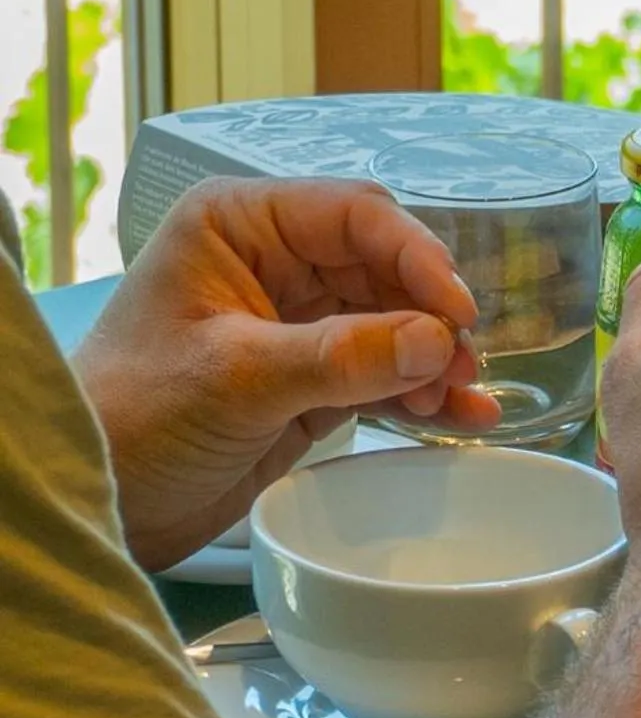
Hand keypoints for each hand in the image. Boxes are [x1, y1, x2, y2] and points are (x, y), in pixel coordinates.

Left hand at [74, 178, 493, 569]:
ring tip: (461, 399)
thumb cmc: (133, 418)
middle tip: (463, 364)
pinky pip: (388, 372)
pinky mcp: (317, 378)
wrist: (100, 502)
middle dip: (431, 314)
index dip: (416, 256)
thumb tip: (436, 341)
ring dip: (437, 357)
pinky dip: (425, 393)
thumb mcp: (235, 380)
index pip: (354, 216)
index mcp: (241, 226)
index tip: (458, 312)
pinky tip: (464, 418)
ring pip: (398, 320)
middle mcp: (276, 261)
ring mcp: (300, 321)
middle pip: (387, 266)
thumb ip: (339, 357)